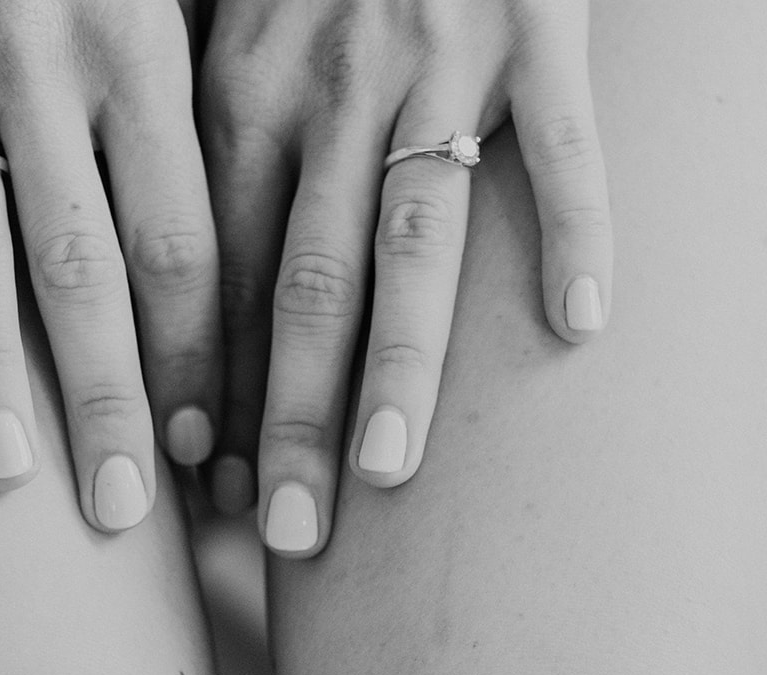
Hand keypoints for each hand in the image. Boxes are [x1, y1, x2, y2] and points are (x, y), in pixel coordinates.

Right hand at [0, 0, 220, 530]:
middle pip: (87, 268)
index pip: (186, 243)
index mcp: (143, 52)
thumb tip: (264, 244)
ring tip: (5, 473)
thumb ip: (195, 94)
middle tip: (127, 510)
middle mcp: (44, 62)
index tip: (216, 452)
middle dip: (112, 398)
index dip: (203, 357)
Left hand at [200, 0, 611, 555]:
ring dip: (399, 364)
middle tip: (283, 531)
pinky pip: (562, 142)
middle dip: (287, 416)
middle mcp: (327, 89)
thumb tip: (182, 288)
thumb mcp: (239, 27)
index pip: (214, 271)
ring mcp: (437, 60)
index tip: (202, 487)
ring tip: (389, 474)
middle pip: (302, 282)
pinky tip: (583, 323)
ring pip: (411, 238)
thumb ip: (219, 142)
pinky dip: (578, 228)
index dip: (210, 384)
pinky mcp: (540, 27)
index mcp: (240, 94)